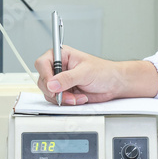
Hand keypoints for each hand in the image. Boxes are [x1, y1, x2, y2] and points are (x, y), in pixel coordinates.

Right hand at [33, 45, 157, 104]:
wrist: (114, 84)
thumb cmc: (104, 72)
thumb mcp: (85, 72)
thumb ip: (67, 78)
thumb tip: (52, 84)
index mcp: (62, 55)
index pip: (43, 63)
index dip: (45, 75)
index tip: (52, 86)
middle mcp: (59, 68)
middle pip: (43, 80)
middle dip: (55, 91)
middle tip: (67, 95)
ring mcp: (61, 81)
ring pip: (49, 93)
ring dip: (62, 98)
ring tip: (77, 97)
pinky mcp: (65, 92)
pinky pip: (57, 100)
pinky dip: (67, 102)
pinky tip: (79, 98)